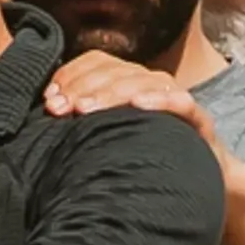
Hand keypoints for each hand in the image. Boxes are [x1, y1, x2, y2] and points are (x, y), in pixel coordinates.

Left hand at [38, 50, 225, 141]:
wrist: (196, 181)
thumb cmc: (142, 156)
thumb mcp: (106, 134)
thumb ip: (81, 119)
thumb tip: (46, 110)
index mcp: (125, 81)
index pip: (94, 63)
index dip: (69, 76)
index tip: (48, 99)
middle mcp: (148, 82)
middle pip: (113, 72)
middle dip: (81, 88)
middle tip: (58, 109)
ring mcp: (173, 98)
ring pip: (141, 82)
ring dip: (111, 93)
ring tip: (86, 108)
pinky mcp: (198, 119)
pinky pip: (180, 102)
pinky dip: (160, 101)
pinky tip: (137, 106)